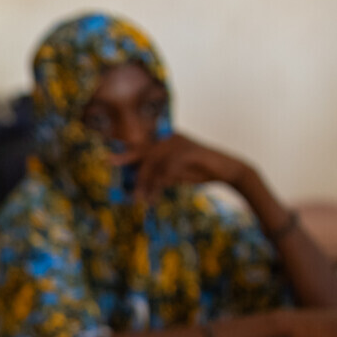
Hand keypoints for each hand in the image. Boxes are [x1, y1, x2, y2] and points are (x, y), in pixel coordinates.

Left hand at [115, 132, 246, 201]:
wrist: (226, 171)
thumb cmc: (198, 171)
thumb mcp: (172, 173)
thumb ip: (155, 175)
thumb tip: (134, 186)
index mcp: (167, 139)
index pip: (143, 142)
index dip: (127, 147)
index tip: (110, 154)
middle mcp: (172, 137)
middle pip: (144, 148)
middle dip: (127, 156)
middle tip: (109, 161)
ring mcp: (180, 143)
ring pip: (154, 162)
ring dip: (145, 182)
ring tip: (139, 198)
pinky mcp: (189, 152)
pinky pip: (167, 169)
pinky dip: (159, 185)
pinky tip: (153, 196)